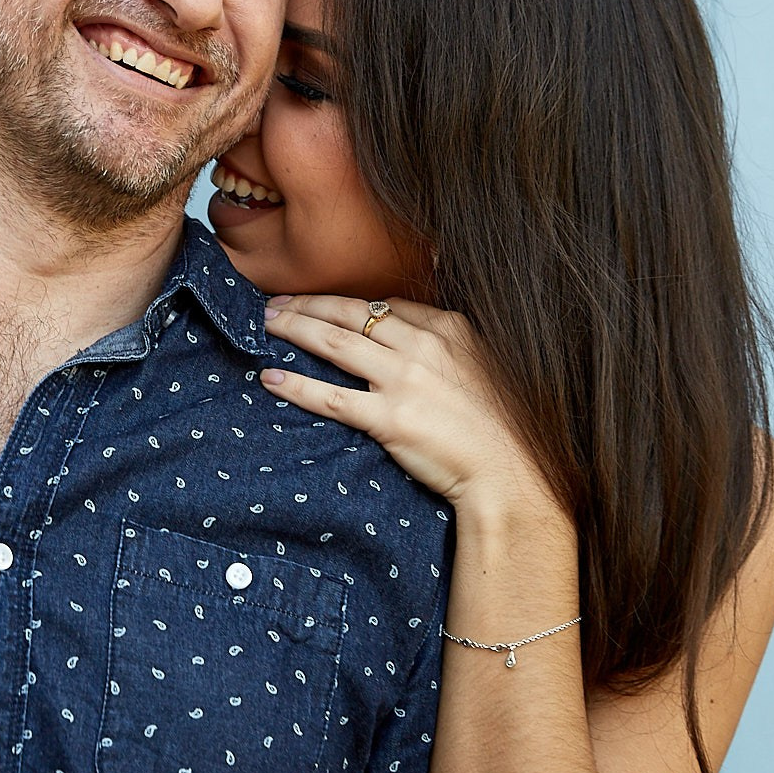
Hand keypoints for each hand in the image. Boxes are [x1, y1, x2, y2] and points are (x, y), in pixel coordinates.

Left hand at [260, 295, 561, 517]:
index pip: (383, 305)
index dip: (342, 301)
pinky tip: (272, 378)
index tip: (317, 302)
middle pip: (350, 314)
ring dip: (294, 329)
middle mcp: (423, 346)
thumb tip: (410, 330)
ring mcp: (404, 381)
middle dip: (306, 304)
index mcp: (447, 328)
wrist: (508, 471)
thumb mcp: (479, 365)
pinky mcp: (389, 419)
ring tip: (265, 325)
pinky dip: (297, 385)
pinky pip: (331, 397)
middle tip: (273, 303)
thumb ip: (445, 344)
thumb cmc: (496, 425)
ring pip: (334, 343)